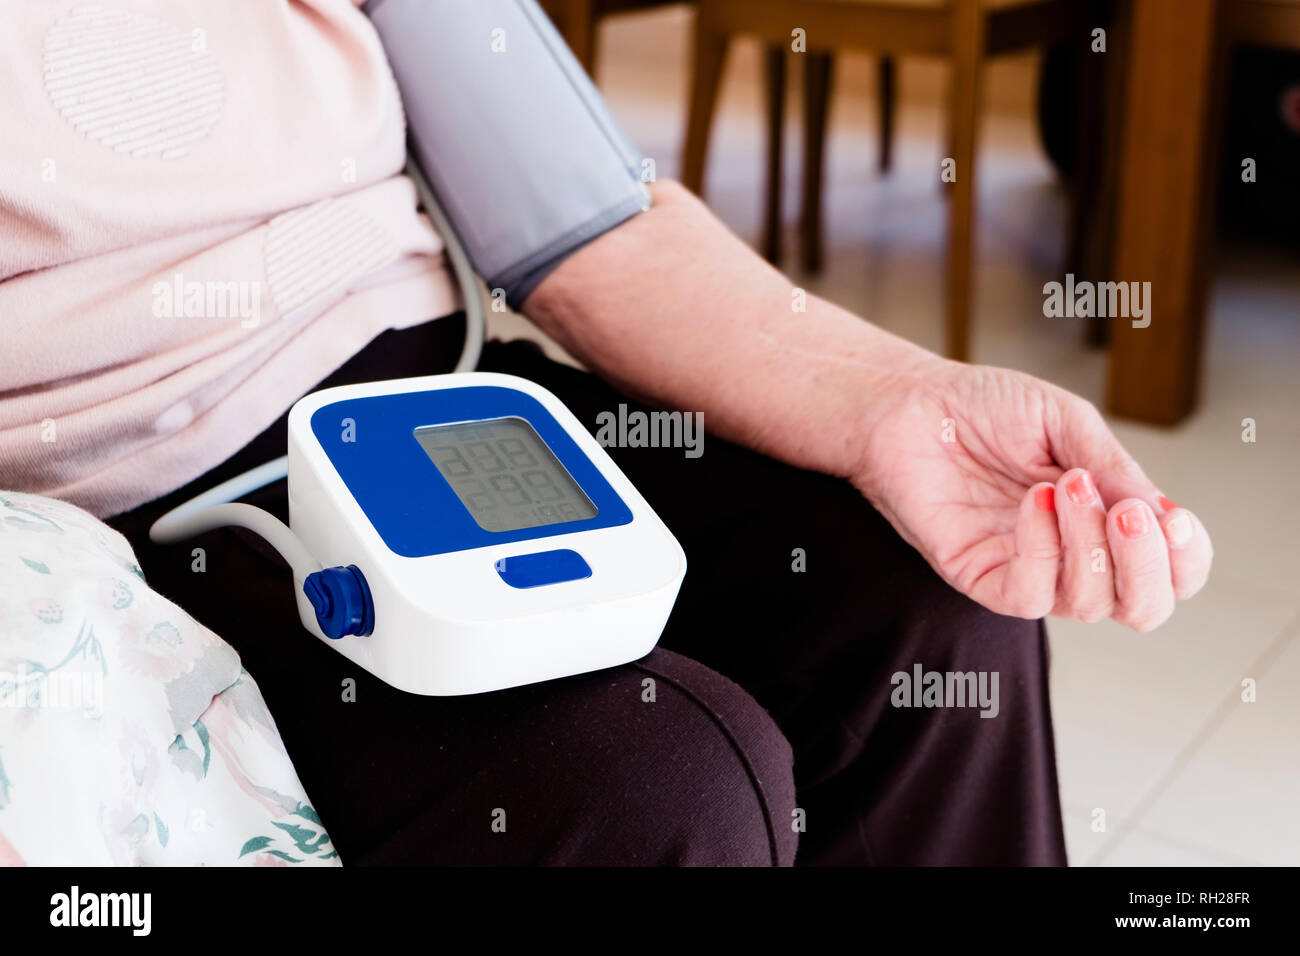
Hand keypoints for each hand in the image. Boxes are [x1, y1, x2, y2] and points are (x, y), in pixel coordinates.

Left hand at [851, 359, 1212, 629]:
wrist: (910, 402)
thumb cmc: (985, 408)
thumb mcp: (1067, 423)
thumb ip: (1115, 470)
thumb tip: (1165, 516)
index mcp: (1106, 519)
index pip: (1172, 571)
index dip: (1187, 558)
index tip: (1175, 517)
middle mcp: (1073, 555)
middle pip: (1142, 607)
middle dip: (1149, 566)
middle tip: (1131, 513)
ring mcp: (1026, 569)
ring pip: (1089, 603)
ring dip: (1091, 544)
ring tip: (1066, 484)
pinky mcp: (979, 576)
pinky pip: (1027, 595)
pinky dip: (1042, 550)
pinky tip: (1033, 502)